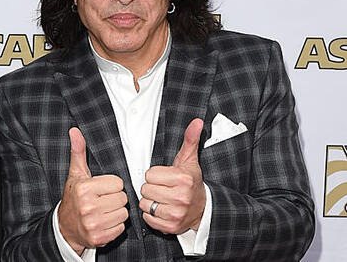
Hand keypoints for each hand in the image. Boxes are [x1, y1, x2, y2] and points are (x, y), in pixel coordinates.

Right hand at [58, 127, 128, 253]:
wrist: (65, 227)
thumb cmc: (74, 198)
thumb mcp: (76, 174)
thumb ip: (78, 152)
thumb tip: (74, 131)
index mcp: (84, 188)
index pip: (118, 183)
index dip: (111, 185)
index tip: (100, 189)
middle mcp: (88, 206)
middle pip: (122, 198)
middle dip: (115, 199)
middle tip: (102, 200)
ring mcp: (93, 223)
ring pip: (124, 213)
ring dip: (116, 213)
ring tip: (103, 211)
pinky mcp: (99, 237)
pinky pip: (121, 228)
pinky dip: (115, 226)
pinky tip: (104, 222)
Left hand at [140, 118, 205, 233]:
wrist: (203, 209)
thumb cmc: (191, 182)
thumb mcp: (189, 161)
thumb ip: (189, 140)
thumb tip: (196, 121)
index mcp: (183, 179)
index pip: (149, 175)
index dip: (155, 175)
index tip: (165, 178)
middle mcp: (181, 197)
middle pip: (145, 189)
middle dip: (152, 188)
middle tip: (163, 189)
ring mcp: (176, 214)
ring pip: (145, 204)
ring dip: (150, 202)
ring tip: (162, 199)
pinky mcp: (171, 227)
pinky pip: (148, 218)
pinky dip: (152, 215)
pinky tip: (162, 210)